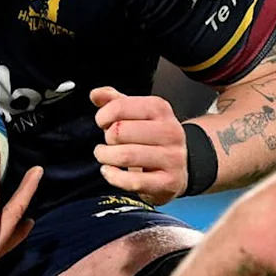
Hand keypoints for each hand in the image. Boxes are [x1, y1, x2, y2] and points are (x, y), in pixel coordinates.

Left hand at [91, 87, 186, 205]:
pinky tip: (109, 172)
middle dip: (107, 138)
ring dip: (106, 157)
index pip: (120, 106)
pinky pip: (133, 181)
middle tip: (109, 142)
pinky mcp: (169, 182)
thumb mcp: (136, 114)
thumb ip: (115, 101)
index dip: (103, 115)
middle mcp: (170, 131)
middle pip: (120, 131)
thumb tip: (95, 94)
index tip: (102, 122)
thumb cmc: (151, 138)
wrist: (179, 166)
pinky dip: (113, 177)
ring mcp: (172, 158)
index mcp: (160, 109)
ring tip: (104, 156)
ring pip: (126, 156)